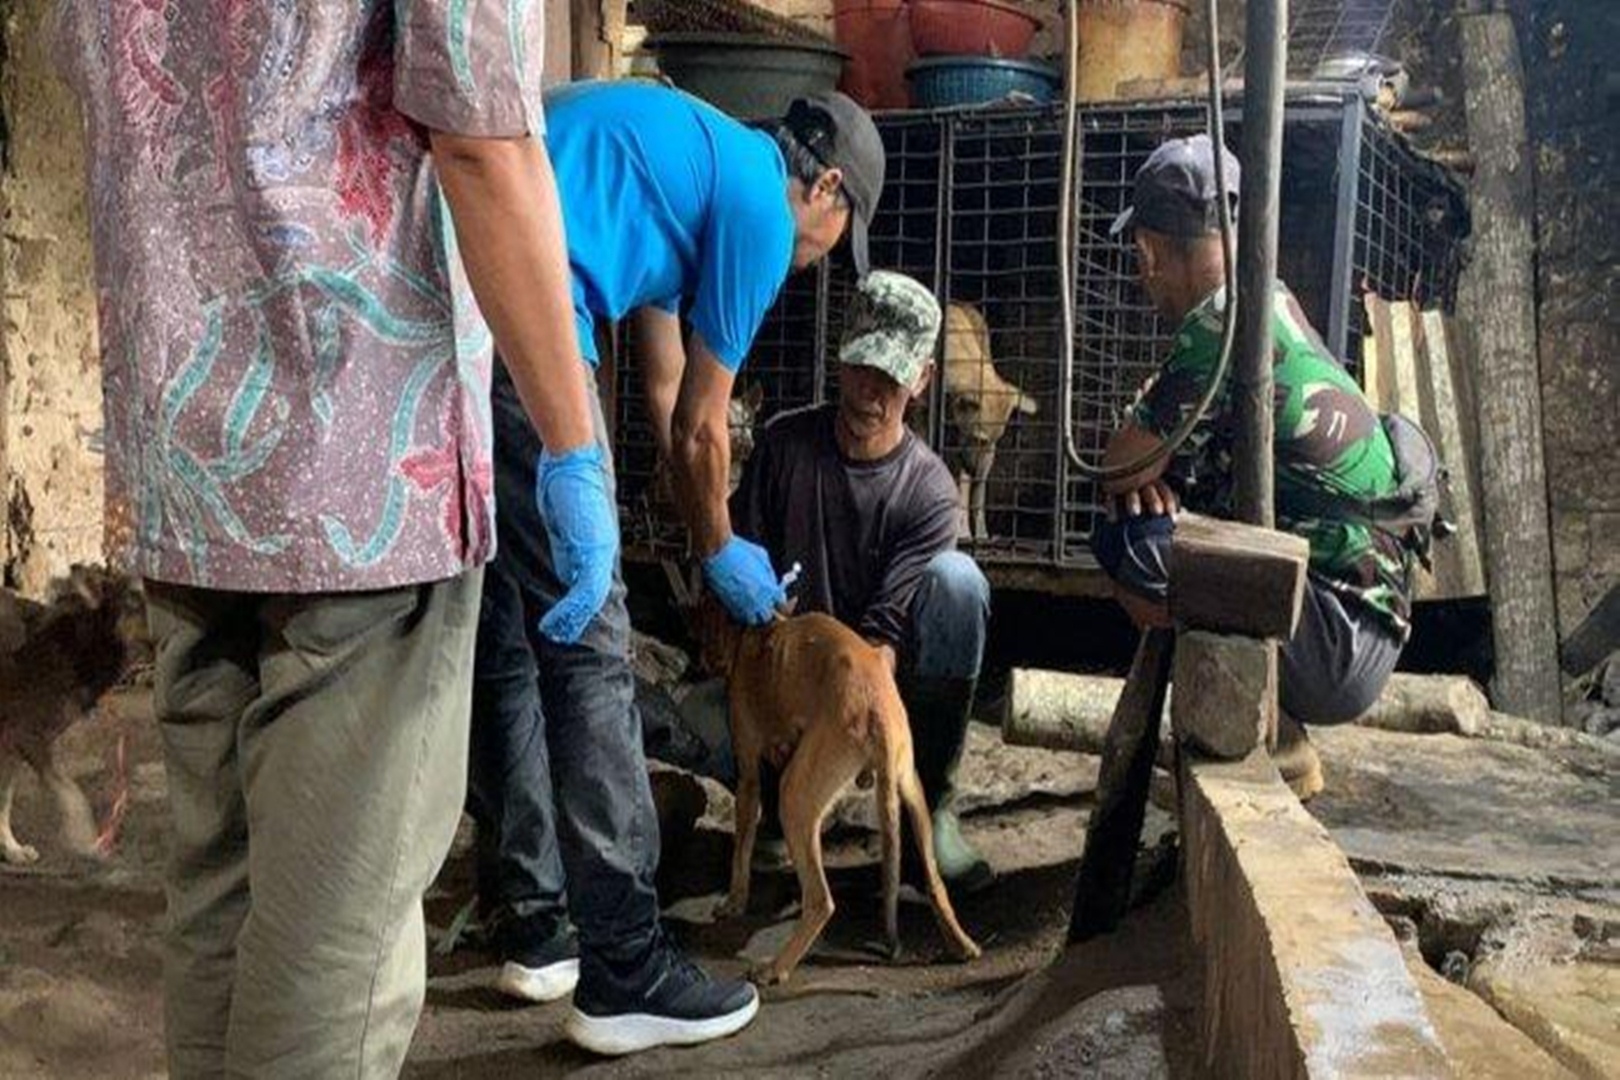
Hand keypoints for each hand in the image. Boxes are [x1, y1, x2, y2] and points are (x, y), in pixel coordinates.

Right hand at [535, 445, 618, 644]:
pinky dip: (570, 612)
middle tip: (562, 632)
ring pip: (591, 597)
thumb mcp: (562, 507)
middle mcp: (602, 547)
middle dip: (578, 615)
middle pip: (592, 591)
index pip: (590, 576)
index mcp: (596, 539)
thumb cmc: (567, 474)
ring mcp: (600, 551)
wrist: (574, 457)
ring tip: (557, 634)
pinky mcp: (594, 552)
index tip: (568, 616)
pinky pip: (585, 592)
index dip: (579, 599)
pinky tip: (556, 625)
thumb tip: (559, 532)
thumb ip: (564, 527)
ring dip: (572, 619)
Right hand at [702, 536, 785, 626]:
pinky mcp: (728, 605)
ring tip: (750, 603)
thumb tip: (772, 580)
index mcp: (768, 587)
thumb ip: (769, 571)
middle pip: (767, 616)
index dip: (778, 600)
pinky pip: (737, 617)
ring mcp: (741, 604)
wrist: (717, 551)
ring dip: (753, 614)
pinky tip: (739, 602)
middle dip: (767, 609)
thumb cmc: (739, 550)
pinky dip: (740, 613)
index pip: (781, 604)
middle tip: (763, 601)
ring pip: (752, 620)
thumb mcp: (762, 556)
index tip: (775, 597)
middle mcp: (756, 599)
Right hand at [1109, 480, 1179, 520]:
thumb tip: (1180, 511)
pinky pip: (1110, 495)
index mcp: (1154, 478)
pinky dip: (1111, 506)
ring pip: (1130, 490)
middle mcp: (1140, 478)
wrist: (1117, 458)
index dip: (1169, 503)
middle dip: (1153, 500)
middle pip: (1149, 488)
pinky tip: (1113, 519)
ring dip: (1133, 501)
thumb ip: (1163, 497)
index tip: (1173, 518)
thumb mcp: (1152, 484)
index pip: (1164, 490)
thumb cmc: (1139, 480)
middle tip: (1158, 512)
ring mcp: (1125, 480)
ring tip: (1135, 513)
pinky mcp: (1110, 484)